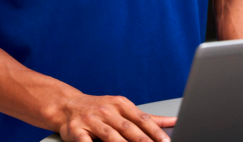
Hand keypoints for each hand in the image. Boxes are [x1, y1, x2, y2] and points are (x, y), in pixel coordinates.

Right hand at [58, 93, 176, 141]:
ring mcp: (92, 120)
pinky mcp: (77, 130)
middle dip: (142, 140)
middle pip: (128, 127)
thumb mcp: (123, 108)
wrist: (68, 105)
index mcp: (121, 104)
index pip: (141, 118)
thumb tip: (173, 121)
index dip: (154, 131)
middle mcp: (107, 110)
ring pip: (110, 135)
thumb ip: (148, 118)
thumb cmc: (101, 109)